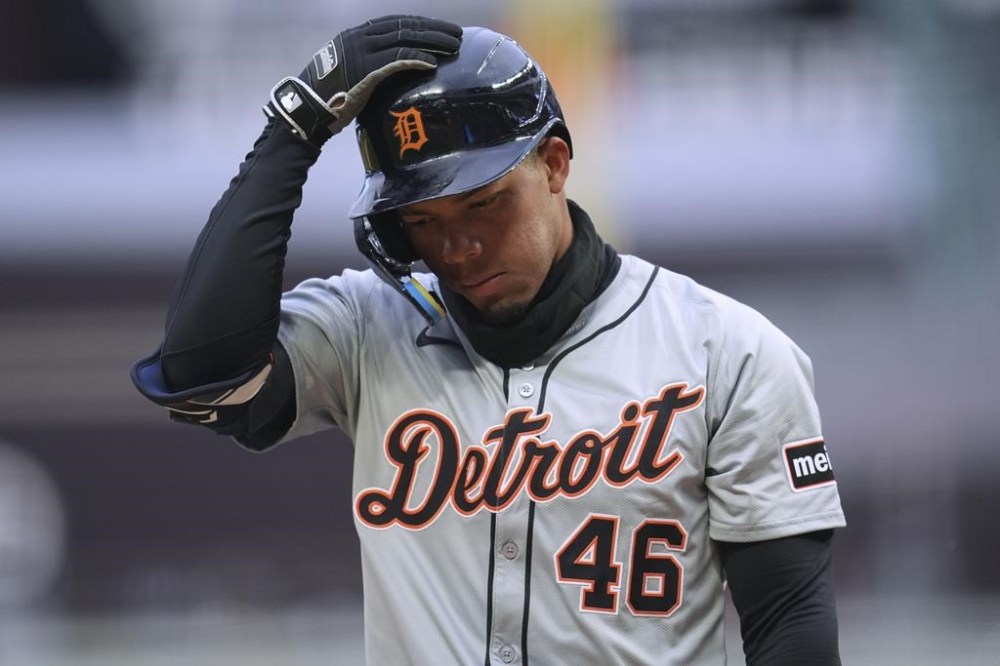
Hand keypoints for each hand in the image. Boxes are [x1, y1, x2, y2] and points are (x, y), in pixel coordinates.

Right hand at [264, 15, 461, 145]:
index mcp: (356, 35)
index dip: (421, 24)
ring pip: (405, 38)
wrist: (306, 110)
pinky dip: (416, 58)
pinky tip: (432, 63)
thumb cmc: (328, 97)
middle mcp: (359, 37)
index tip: (441, 28)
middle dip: (434, 29)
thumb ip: (368, 66)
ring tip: (453, 46)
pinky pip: (397, 59)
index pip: (395, 22)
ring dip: (433, 41)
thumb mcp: (347, 72)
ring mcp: (362, 51)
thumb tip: (393, 73)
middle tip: (457, 34)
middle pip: (405, 26)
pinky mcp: (365, 70)